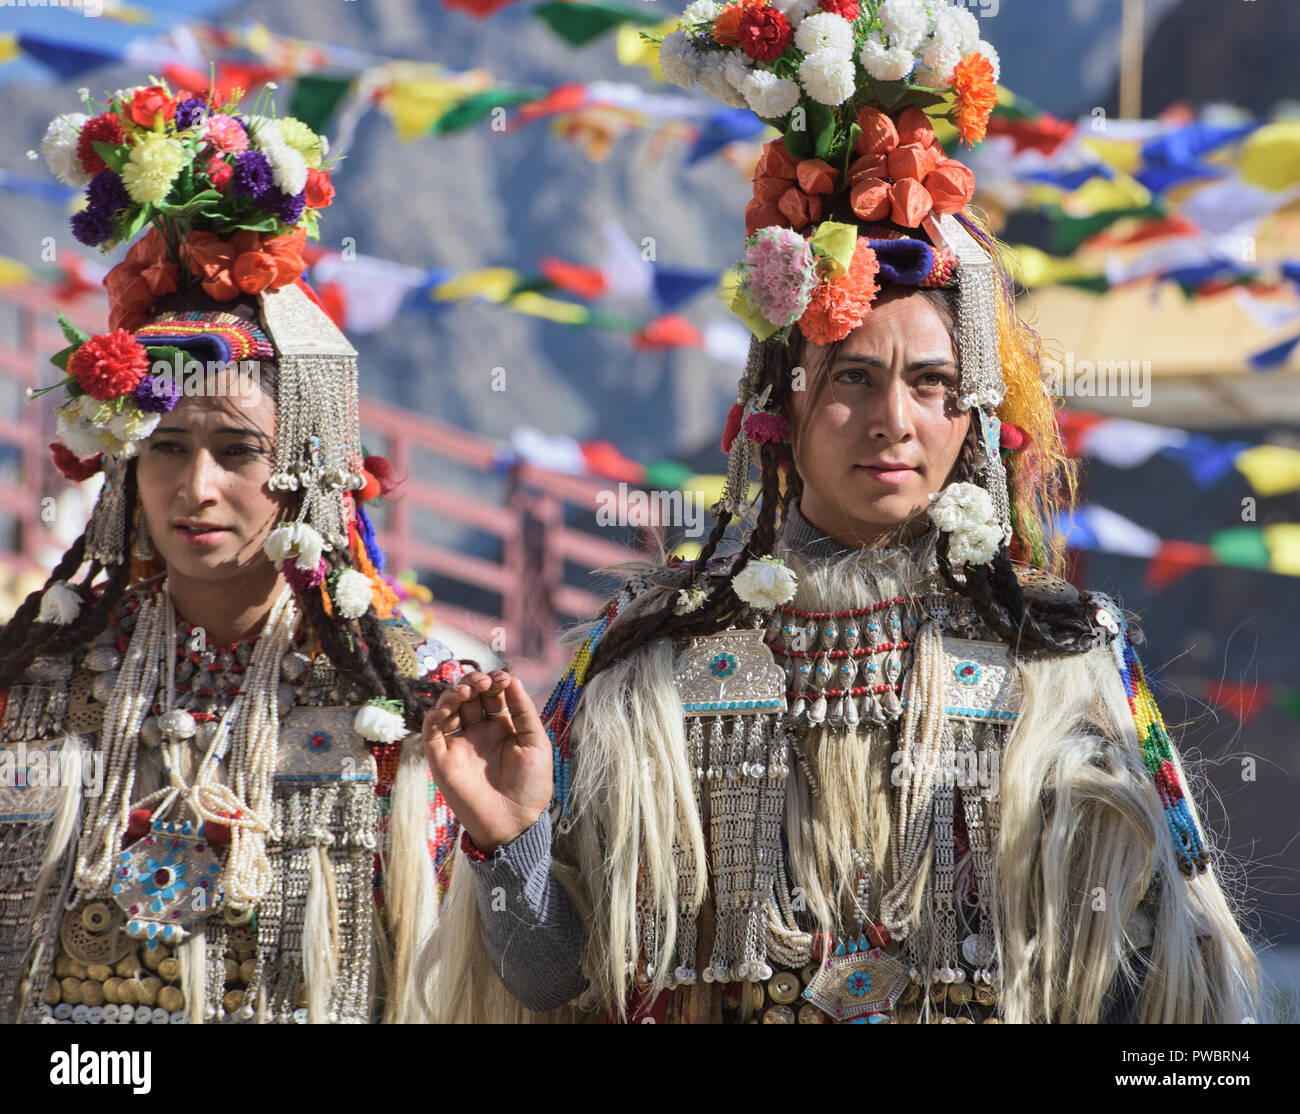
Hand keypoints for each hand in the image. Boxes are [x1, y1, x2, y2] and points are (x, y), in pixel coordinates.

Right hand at [422, 671, 552, 855]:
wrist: (515, 822)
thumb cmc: (531, 785)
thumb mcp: (536, 742)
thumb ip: (523, 710)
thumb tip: (511, 678)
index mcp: (501, 726)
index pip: (492, 694)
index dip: (494, 682)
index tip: (501, 678)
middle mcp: (478, 731)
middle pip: (469, 696)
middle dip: (473, 683)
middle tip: (482, 683)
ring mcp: (459, 743)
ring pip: (448, 708)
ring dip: (454, 693)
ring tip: (466, 690)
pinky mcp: (442, 758)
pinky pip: (432, 731)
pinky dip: (435, 714)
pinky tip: (447, 708)